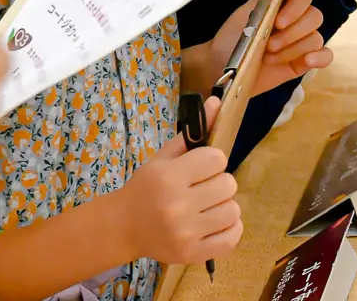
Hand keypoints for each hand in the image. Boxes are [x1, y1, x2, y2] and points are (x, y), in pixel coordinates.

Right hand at [116, 100, 242, 265]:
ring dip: (224, 206)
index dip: (212, 161)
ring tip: (208, 206)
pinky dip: (230, 229)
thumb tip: (217, 102)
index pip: (217, 159)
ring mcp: (186, 233)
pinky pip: (232, 238)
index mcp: (170, 177)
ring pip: (233, 210)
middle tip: (204, 188)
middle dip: (219, 183)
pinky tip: (215, 223)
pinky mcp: (192, 254)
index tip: (202, 167)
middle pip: (228, 184)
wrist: (122, 227)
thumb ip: (193, 132)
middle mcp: (178, 206)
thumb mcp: (164, 158)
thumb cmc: (145, 188)